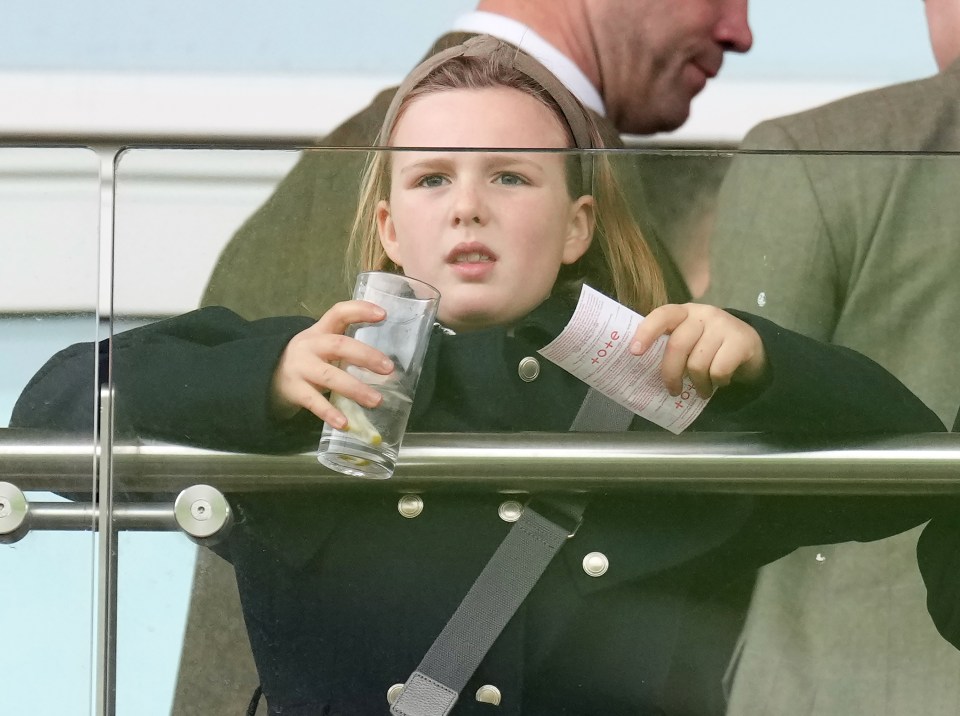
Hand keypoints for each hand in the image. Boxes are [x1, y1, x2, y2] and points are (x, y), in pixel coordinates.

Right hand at [271, 300, 393, 426]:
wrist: (267, 374)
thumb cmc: (309, 359)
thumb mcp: (322, 344)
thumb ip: (348, 348)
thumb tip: (387, 368)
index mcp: (321, 330)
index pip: (339, 313)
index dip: (360, 310)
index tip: (383, 314)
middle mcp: (310, 345)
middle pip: (339, 345)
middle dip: (366, 356)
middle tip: (388, 368)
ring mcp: (301, 368)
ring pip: (329, 376)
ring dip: (355, 388)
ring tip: (376, 400)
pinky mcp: (295, 390)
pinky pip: (314, 402)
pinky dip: (330, 413)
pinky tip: (345, 423)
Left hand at [629, 303, 766, 397]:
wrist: (751, 347)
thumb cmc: (710, 346)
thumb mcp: (689, 341)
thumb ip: (670, 346)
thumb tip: (642, 371)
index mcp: (684, 313)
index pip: (662, 315)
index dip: (646, 332)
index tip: (634, 352)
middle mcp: (703, 314)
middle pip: (678, 346)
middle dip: (671, 374)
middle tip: (672, 391)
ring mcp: (723, 325)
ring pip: (697, 364)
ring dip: (698, 384)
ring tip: (702, 389)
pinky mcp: (741, 340)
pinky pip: (718, 371)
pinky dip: (717, 382)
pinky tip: (720, 381)